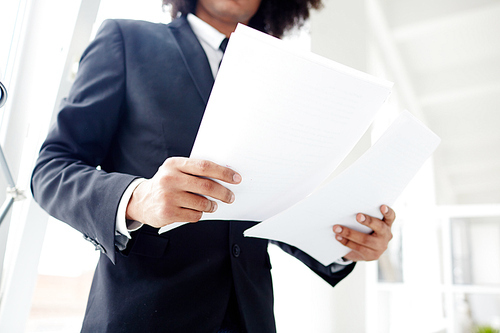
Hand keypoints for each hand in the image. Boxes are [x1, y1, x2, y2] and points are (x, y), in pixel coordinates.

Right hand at [126, 157, 240, 227]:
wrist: (141, 201)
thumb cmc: (165, 184)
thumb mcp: (175, 170)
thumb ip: (194, 170)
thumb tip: (224, 175)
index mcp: (174, 164)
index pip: (204, 166)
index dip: (223, 172)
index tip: (235, 178)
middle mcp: (170, 179)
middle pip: (206, 185)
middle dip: (223, 192)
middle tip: (230, 196)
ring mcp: (168, 196)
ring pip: (202, 202)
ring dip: (211, 205)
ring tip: (212, 205)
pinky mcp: (168, 212)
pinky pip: (194, 215)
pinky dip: (199, 214)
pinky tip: (195, 210)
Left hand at [333, 205, 394, 261]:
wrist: (362, 251)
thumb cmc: (363, 231)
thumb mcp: (366, 224)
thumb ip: (363, 217)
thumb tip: (347, 208)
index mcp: (386, 224)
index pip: (390, 216)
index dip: (387, 212)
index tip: (382, 206)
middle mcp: (386, 235)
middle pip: (380, 227)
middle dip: (368, 221)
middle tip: (357, 216)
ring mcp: (380, 247)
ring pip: (366, 240)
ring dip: (349, 233)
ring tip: (337, 228)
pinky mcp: (371, 256)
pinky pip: (358, 248)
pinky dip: (346, 241)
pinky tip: (338, 237)